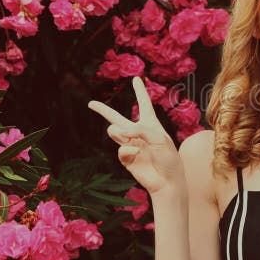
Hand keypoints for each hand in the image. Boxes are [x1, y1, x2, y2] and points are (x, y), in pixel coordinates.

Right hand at [88, 76, 182, 194]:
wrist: (167, 181)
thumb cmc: (168, 158)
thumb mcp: (159, 139)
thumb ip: (140, 130)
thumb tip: (120, 131)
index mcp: (151, 124)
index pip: (144, 104)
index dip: (140, 91)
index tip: (136, 78)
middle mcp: (139, 133)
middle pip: (118, 117)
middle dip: (103, 110)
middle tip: (91, 103)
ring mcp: (131, 145)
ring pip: (114, 131)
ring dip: (118, 131)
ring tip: (128, 137)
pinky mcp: (126, 158)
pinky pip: (120, 149)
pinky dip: (127, 150)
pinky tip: (137, 155)